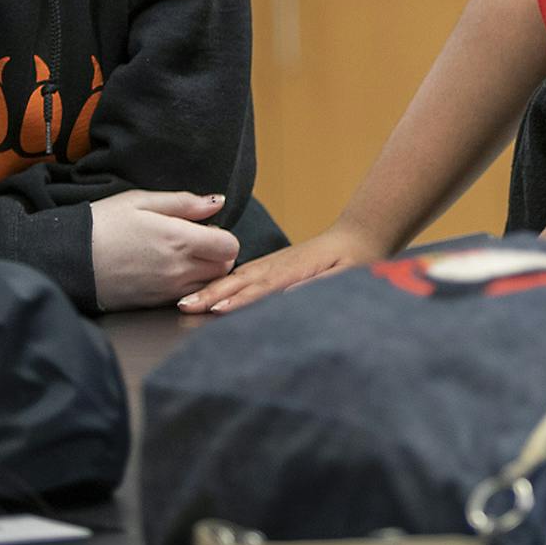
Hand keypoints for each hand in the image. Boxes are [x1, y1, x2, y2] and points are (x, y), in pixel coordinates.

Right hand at [89, 190, 239, 311]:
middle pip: (223, 268)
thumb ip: (184, 203)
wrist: (67, 259)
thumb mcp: (141, 201)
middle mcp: (179, 269)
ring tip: (178, 257)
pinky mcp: (154, 304)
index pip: (230, 246)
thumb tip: (217, 202)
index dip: (222, 236)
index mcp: (180, 239)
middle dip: (217, 255)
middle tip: (194, 243)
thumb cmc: (103, 224)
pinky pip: (186, 297)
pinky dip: (186, 286)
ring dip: (203, 272)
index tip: (205, 230)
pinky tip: (165, 272)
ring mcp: (167, 290)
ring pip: (207, 285)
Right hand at [177, 218, 385, 314]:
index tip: (217, 309)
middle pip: (241, 280)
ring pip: (239, 276)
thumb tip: (290, 294)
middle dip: (212, 293)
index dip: (240, 299)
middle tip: (185, 306)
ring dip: (212, 289)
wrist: (360, 235)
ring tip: (186, 302)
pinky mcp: (275, 264)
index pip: (264, 286)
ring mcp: (275, 262)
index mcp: (297, 268)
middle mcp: (280, 264)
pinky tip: (210, 293)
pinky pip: (246, 274)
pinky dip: (225, 283)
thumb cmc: (358, 258)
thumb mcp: (349, 273)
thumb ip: (321, 283)